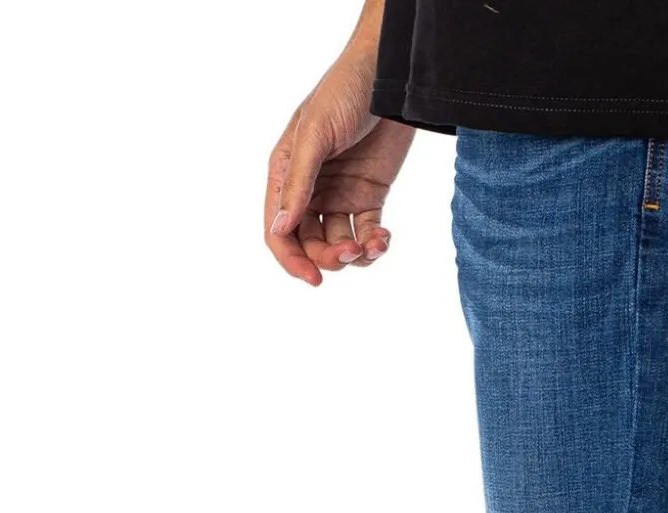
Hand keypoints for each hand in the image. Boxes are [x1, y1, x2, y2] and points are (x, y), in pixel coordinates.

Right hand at [265, 48, 414, 285]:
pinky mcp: (369, 196)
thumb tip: (280, 228)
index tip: (314, 278)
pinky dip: (376, 243)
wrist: (388, 80)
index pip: (279, 230)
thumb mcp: (316, 136)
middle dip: (329, 256)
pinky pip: (368, 233)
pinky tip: (384, 239)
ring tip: (375, 245)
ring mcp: (340, 194)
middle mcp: (310, 189)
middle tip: (351, 252)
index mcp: (285, 174)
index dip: (292, 259)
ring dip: (356, 254)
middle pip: (310, 242)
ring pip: (340, 243)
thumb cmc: (343, 94)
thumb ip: (298, 183)